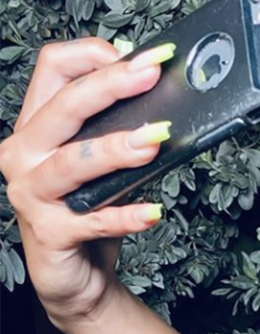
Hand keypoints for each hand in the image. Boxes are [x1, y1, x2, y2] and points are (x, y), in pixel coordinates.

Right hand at [0, 38, 167, 329]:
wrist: (76, 277)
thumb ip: (117, 136)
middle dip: (110, 86)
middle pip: (64, 108)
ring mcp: (32, 194)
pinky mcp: (51, 233)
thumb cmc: (89, 215)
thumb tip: (162, 109)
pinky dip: (125, 217)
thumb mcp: (102, 169)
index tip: (140, 58)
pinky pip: (92, 221)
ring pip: (72, 163)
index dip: (94, 56)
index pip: (54, 70)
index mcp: (36, 128)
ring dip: (115, 149)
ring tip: (153, 142)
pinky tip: (153, 212)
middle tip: (151, 76)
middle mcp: (24, 155)